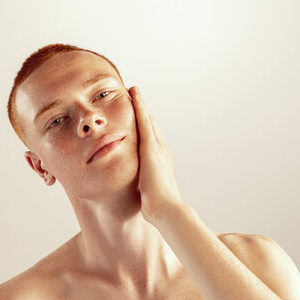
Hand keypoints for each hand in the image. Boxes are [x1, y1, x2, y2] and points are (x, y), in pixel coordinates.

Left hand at [129, 85, 184, 222]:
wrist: (166, 209)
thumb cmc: (157, 206)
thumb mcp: (147, 191)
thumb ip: (143, 185)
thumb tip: (139, 190)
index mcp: (160, 160)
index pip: (151, 137)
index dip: (145, 125)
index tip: (139, 114)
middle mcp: (162, 150)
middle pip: (152, 124)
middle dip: (144, 110)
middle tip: (135, 95)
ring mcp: (157, 147)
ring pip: (148, 119)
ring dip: (141, 104)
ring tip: (133, 90)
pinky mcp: (151, 147)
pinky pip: (144, 121)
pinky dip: (140, 107)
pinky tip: (134, 95)